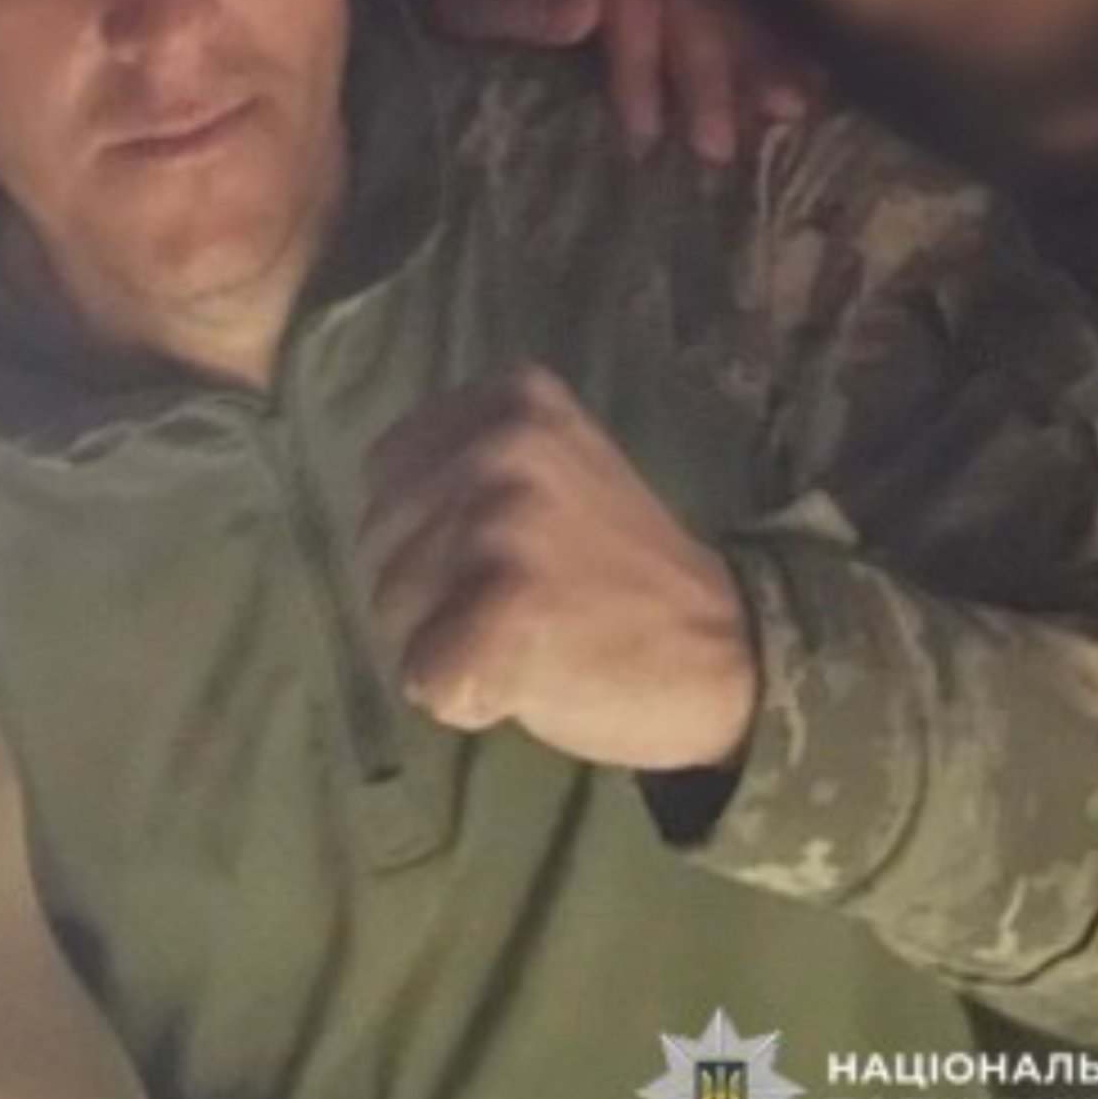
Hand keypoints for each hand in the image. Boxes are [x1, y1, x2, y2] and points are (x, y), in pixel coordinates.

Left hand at [361, 366, 757, 772]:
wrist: (726, 649)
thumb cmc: (619, 567)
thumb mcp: (550, 465)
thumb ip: (464, 463)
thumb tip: (371, 510)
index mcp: (507, 398)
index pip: (386, 473)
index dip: (426, 532)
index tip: (501, 554)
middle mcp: (500, 445)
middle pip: (380, 543)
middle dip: (428, 593)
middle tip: (516, 606)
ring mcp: (502, 524)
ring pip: (391, 611)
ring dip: (443, 645)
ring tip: (528, 638)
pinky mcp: (504, 611)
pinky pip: (422, 676)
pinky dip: (461, 700)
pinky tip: (525, 681)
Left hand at [414, 0, 808, 161]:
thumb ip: (515, 0)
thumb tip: (588, 7)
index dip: (639, 65)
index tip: (644, 135)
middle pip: (685, 0)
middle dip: (705, 77)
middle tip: (717, 151)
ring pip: (721, 3)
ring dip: (758, 58)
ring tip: (791, 111)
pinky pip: (732, 8)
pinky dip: (768, 46)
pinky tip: (806, 82)